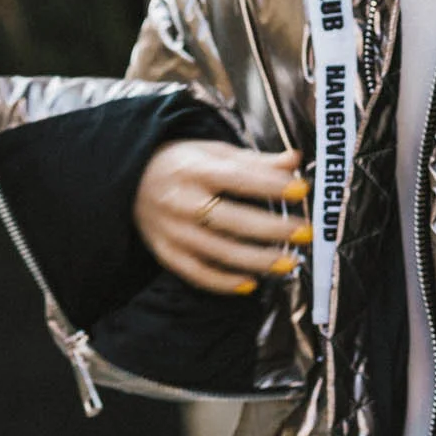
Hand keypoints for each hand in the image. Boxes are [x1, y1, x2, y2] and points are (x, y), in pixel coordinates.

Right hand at [134, 140, 310, 294]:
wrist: (130, 180)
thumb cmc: (181, 164)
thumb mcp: (213, 152)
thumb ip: (255, 161)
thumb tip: (294, 160)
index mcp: (194, 169)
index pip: (238, 178)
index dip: (271, 185)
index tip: (301, 189)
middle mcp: (181, 200)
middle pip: (231, 219)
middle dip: (272, 229)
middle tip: (305, 233)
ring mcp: (172, 230)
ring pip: (219, 251)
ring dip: (257, 260)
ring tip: (289, 263)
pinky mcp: (166, 253)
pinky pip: (198, 274)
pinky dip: (225, 282)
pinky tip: (252, 283)